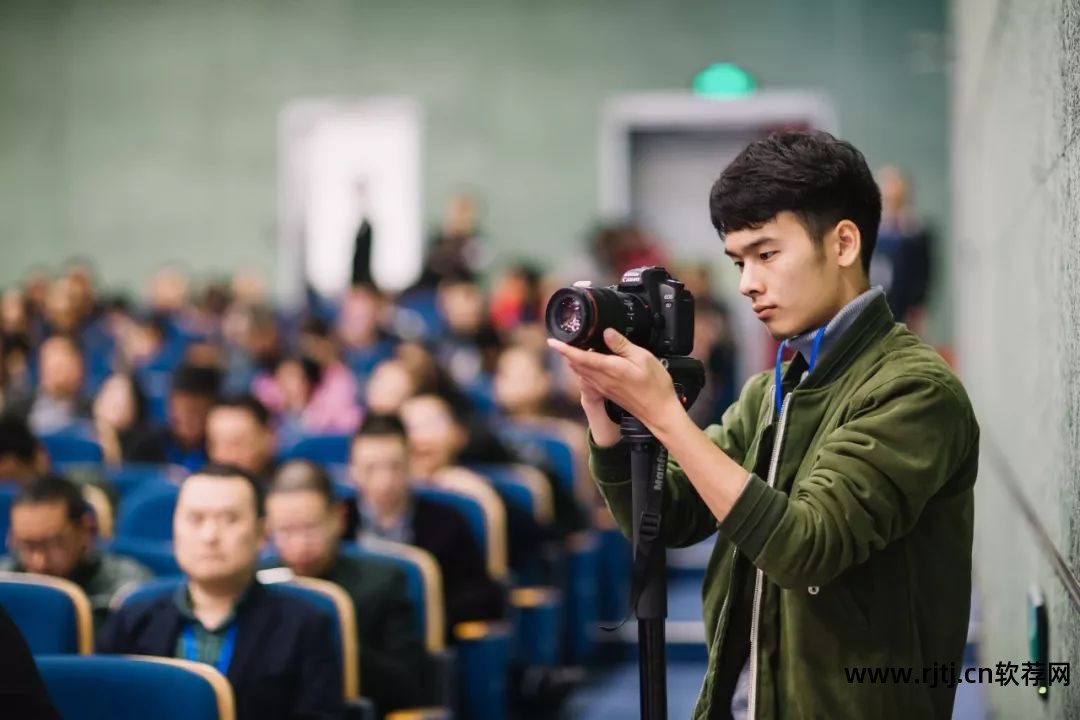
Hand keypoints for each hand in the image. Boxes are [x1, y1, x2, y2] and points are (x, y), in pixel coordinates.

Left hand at [547, 328, 682, 433]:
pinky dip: (584, 367)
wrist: (658, 412)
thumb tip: (606, 332)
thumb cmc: (654, 386)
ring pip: (581, 371)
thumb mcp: (643, 357)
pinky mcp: (607, 392)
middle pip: (576, 364)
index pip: (580, 357)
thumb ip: (622, 344)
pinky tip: (589, 361)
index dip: (564, 349)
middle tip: (562, 338)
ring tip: (573, 346)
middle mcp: (602, 380)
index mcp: (609, 368)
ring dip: (574, 359)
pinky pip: (588, 378)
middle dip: (567, 351)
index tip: (552, 341)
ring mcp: (603, 387)